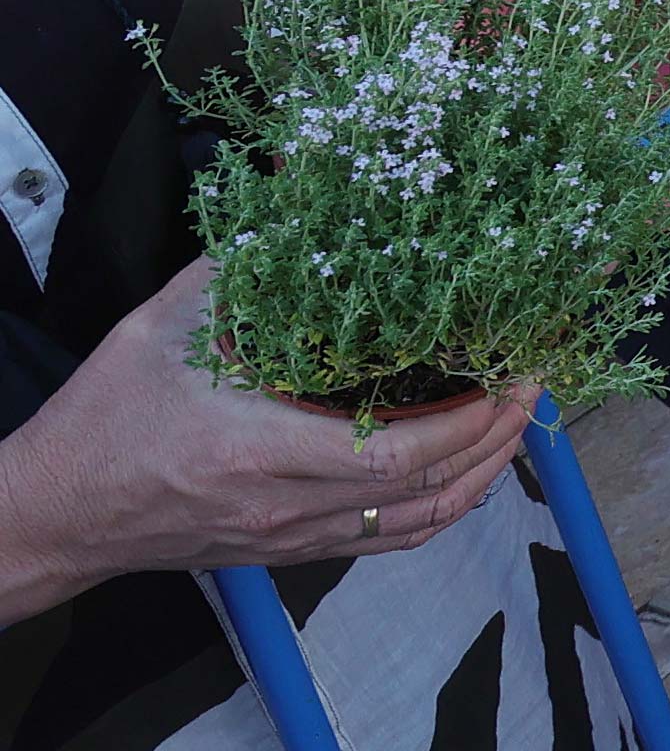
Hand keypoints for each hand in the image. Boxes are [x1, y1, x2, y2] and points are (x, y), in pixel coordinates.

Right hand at [0, 265, 541, 613]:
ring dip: (482, 476)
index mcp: (260, 450)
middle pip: (428, 492)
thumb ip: (240, 267)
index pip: (399, 454)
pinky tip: (464, 466)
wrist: (55, 512)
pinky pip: (388, 540)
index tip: (514, 370)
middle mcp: (287, 507)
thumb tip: (301, 196)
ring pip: (419, 525)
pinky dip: (441, 507)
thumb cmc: (106, 415)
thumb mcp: (165, 327)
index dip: (473, 418)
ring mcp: (292, 539)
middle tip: (533, 384)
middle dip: (498, 439)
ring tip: (514, 422)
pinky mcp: (290, 553)